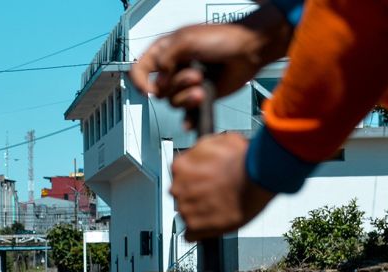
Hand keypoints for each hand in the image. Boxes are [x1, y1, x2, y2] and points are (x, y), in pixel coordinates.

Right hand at [129, 4, 291, 112]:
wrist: (248, 51)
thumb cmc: (223, 39)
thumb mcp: (186, 40)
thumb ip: (165, 57)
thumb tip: (158, 78)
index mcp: (166, 51)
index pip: (140, 69)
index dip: (139, 81)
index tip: (148, 90)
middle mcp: (174, 68)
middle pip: (159, 90)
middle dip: (177, 85)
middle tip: (196, 75)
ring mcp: (187, 84)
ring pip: (173, 102)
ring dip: (187, 97)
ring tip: (203, 87)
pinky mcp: (200, 96)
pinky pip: (187, 113)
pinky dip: (189, 117)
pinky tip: (192, 115)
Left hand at [171, 132, 273, 240]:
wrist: (257, 177)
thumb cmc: (242, 159)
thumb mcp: (218, 141)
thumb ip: (201, 151)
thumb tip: (199, 153)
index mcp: (181, 167)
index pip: (179, 175)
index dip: (194, 178)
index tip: (204, 180)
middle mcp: (179, 188)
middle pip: (182, 194)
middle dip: (196, 194)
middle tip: (214, 193)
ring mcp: (186, 208)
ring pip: (187, 213)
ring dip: (200, 211)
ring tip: (219, 206)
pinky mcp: (195, 226)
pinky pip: (191, 234)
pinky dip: (200, 231)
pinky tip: (213, 223)